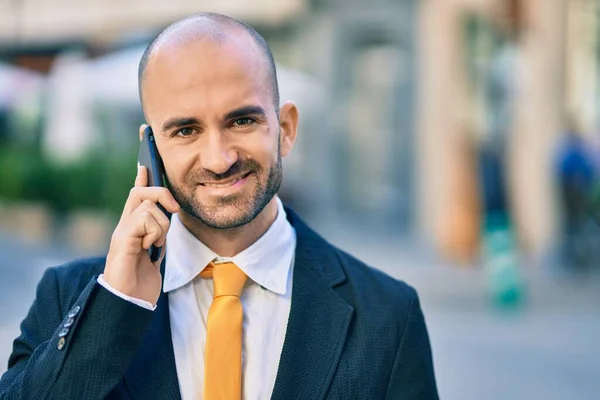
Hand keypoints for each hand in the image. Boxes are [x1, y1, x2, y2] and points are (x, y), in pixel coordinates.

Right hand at [103, 166, 179, 304]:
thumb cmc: (141, 282)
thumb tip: (169, 215)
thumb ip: (159, 234)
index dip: (142, 179)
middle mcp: (125, 226)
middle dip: (161, 193)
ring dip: (162, 226)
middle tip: (174, 210)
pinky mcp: (122, 239)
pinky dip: (154, 233)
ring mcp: (122, 231)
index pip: (136, 196)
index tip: (146, 164)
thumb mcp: (156, 253)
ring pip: (149, 207)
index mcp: (132, 228)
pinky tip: (150, 247)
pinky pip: (144, 220)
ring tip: (156, 245)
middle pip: (140, 191)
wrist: (129, 303)